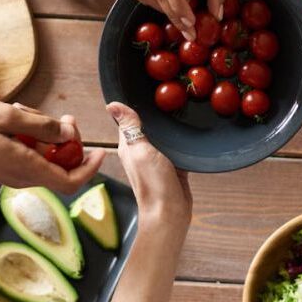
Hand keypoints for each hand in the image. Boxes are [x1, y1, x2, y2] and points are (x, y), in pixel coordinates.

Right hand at [0, 101, 104, 193]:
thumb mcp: (8, 118)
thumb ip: (43, 127)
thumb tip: (69, 134)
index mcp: (27, 168)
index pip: (70, 182)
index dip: (90, 168)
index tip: (100, 151)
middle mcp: (22, 176)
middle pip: (61, 164)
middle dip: (68, 140)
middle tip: (67, 118)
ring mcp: (13, 172)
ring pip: (45, 155)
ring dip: (45, 133)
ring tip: (25, 112)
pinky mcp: (6, 165)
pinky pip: (30, 153)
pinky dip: (31, 136)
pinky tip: (19, 119)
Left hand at [106, 102, 191, 229]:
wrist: (170, 212)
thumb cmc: (153, 184)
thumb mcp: (140, 151)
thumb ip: (130, 128)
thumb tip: (113, 105)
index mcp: (129, 145)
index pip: (127, 119)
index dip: (133, 105)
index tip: (143, 88)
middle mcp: (141, 150)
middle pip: (147, 125)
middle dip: (154, 112)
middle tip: (167, 94)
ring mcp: (157, 158)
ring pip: (162, 135)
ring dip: (168, 125)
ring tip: (179, 107)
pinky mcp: (173, 164)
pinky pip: (176, 146)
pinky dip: (180, 138)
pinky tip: (188, 130)